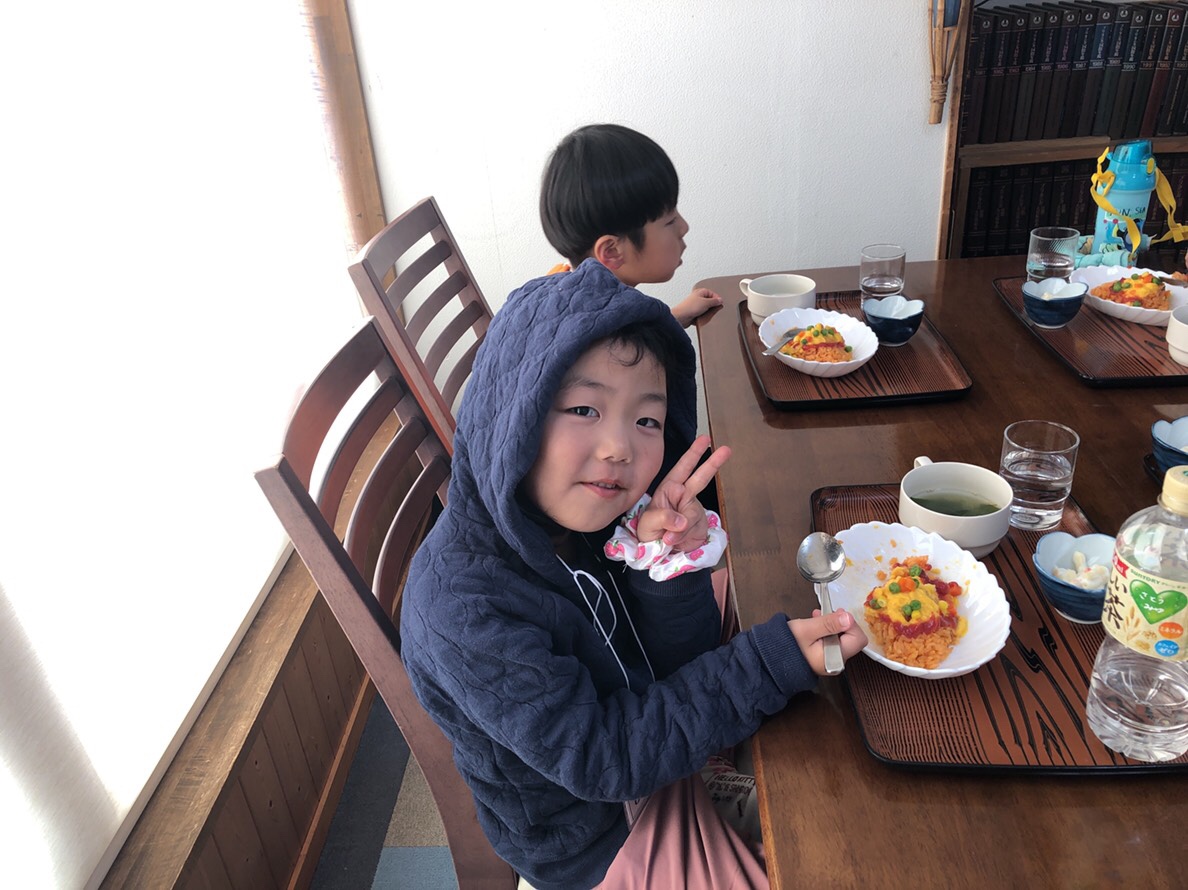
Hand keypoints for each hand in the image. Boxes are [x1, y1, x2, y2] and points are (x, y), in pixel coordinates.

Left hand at [634, 434, 730, 551]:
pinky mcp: (701, 525)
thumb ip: (663, 519)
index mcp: (670, 489)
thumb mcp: (648, 524)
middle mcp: (684, 496)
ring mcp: (694, 510)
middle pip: (701, 478)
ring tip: (668, 539)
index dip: (694, 453)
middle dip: (713, 463)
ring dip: (680, 531)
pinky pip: (696, 530)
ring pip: (693, 516)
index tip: (705, 439)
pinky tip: (678, 541)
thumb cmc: (649, 532)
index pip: (683, 468)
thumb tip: (681, 521)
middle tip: (726, 449)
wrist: (659, 553)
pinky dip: (686, 539)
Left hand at [672, 287, 722, 326]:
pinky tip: (702, 318)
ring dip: (707, 312)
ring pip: (705, 309)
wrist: (680, 317)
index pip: (712, 293)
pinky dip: (703, 317)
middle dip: (712, 306)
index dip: (717, 298)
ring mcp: (695, 306)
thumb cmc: (689, 308)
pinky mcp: (694, 313)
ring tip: (706, 314)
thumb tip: (720, 300)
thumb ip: (714, 301)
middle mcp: (697, 297)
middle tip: (713, 309)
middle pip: (709, 301)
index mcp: (700, 291)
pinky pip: (702, 315)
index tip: (720, 303)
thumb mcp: (706, 303)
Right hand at [787, 609, 867, 676]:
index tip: (836, 614)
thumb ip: (829, 623)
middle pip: (851, 638)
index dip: (850, 624)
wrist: (770, 660)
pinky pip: (832, 643)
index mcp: (836, 657)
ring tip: (816, 617)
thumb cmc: (786, 646)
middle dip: (839, 623)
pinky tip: (815, 625)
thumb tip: (848, 618)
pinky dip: (826, 632)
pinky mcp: (823, 659)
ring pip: (841, 639)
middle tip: (825, 613)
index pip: (858, 639)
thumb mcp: (807, 630)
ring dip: (832, 626)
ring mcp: (830, 661)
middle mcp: (837, 662)